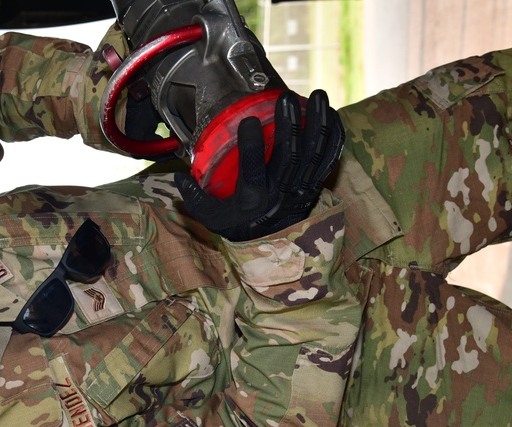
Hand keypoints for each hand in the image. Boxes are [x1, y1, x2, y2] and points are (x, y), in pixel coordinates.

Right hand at [175, 89, 343, 241]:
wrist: (270, 247)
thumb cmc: (238, 224)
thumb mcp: (210, 217)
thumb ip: (194, 197)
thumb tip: (178, 176)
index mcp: (253, 199)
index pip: (254, 171)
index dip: (251, 146)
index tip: (247, 121)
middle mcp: (280, 193)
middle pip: (290, 157)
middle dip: (289, 125)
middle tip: (286, 98)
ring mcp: (301, 189)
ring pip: (314, 154)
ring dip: (318, 123)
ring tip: (319, 96)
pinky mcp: (315, 185)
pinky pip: (329, 159)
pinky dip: (334, 136)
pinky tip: (332, 113)